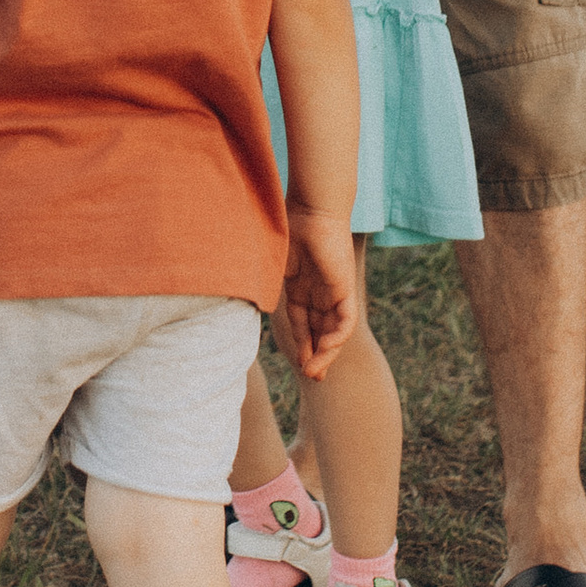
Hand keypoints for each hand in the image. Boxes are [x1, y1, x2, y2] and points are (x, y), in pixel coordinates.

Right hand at [276, 213, 357, 379]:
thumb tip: (240, 304)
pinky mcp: (344, 287)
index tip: (300, 367)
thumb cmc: (287, 227)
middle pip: (321, 331)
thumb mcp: (271, 265)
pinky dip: (336, 337)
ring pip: (334, 331)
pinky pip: (345, 320)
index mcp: (302, 287)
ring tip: (315, 371)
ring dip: (326, 353)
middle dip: (317, 356)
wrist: (310, 207)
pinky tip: (325, 350)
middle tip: (312, 378)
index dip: (303, 345)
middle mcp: (319, 292)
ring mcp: (333, 290)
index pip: (304, 323)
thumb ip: (264, 287)